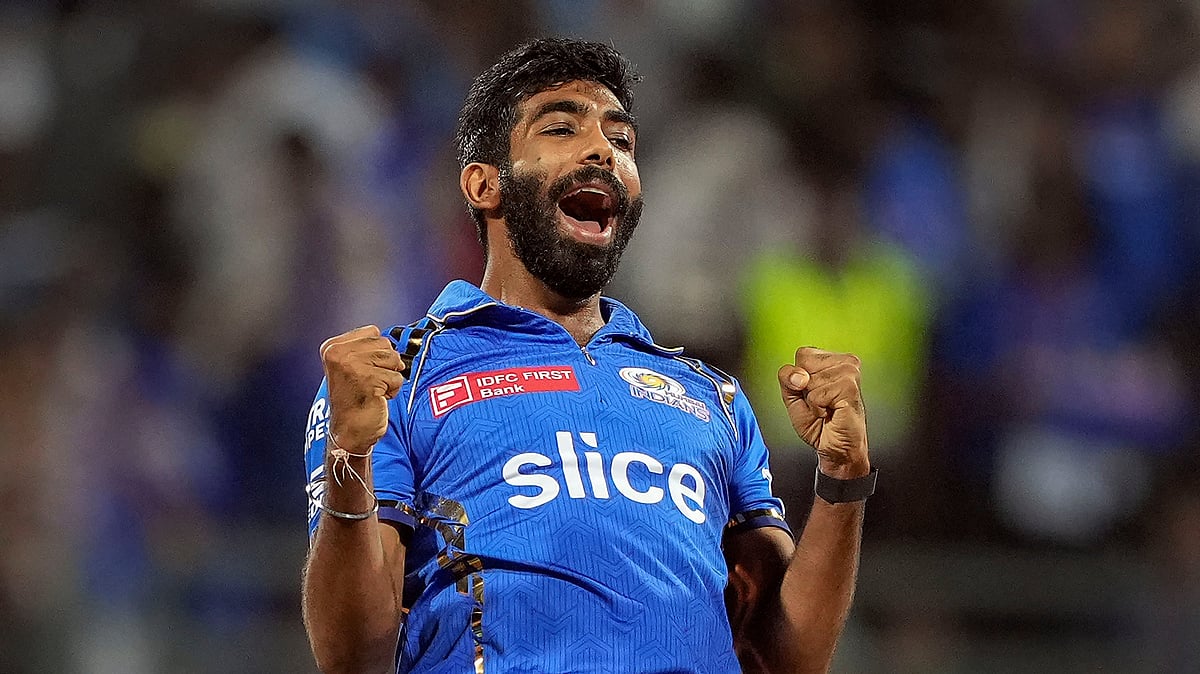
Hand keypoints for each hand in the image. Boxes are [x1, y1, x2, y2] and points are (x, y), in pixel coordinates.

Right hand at [320, 325, 405, 452]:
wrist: (349, 431)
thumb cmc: (355, 400)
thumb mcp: (351, 365)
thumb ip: (366, 348)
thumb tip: (391, 339)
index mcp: (332, 347)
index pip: (373, 332)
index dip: (377, 353)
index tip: (364, 371)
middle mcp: (338, 353)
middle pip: (385, 344)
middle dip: (386, 365)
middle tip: (369, 383)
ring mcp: (352, 365)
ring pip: (394, 359)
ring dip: (390, 377)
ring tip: (373, 389)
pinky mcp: (367, 379)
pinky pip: (397, 377)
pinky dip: (393, 390)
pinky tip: (377, 398)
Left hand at [777, 347, 869, 478]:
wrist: (835, 447)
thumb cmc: (818, 422)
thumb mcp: (792, 396)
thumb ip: (787, 378)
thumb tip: (799, 375)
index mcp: (832, 359)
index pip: (802, 354)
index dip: (798, 378)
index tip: (812, 393)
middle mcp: (845, 362)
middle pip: (804, 364)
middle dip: (805, 389)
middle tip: (821, 402)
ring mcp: (850, 373)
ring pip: (810, 380)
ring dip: (813, 401)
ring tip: (827, 407)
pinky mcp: (850, 388)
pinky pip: (817, 395)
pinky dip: (818, 409)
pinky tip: (831, 412)